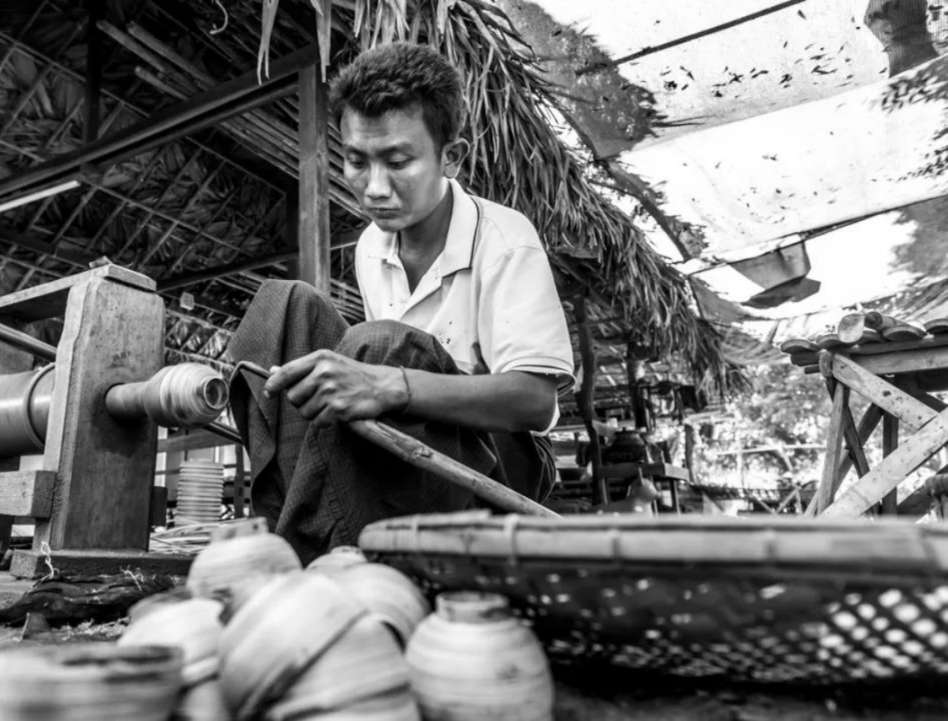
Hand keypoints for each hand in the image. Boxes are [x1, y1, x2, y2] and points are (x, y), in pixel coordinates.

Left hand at [263, 349, 408, 425]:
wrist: (383, 386)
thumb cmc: (354, 375)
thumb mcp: (330, 362)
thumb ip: (303, 368)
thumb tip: (272, 372)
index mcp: (320, 358)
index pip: (286, 372)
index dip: (273, 384)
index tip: (269, 392)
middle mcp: (324, 372)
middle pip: (293, 396)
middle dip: (301, 402)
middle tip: (317, 399)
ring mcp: (331, 391)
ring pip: (304, 412)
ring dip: (314, 413)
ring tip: (330, 405)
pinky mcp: (339, 409)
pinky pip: (318, 422)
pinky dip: (325, 422)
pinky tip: (336, 413)